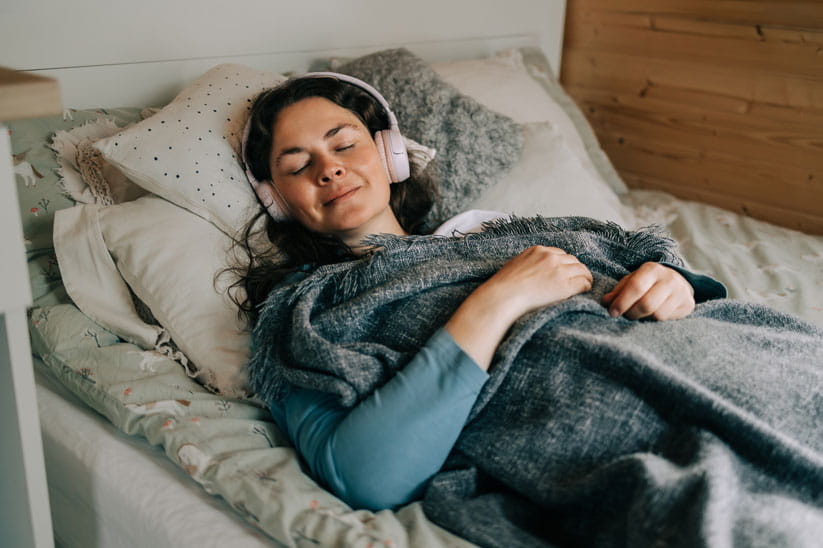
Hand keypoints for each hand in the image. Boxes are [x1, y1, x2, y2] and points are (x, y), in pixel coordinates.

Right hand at [478, 246, 593, 320]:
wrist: (504, 296)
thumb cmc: (504, 286)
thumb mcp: (516, 265)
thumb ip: (528, 264)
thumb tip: (533, 273)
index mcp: (538, 250)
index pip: (559, 253)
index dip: (564, 262)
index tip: (565, 270)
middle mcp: (550, 257)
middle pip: (572, 260)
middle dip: (575, 268)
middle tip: (579, 277)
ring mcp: (559, 270)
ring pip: (581, 270)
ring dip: (584, 276)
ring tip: (586, 283)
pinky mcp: (565, 285)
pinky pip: (583, 282)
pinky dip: (586, 285)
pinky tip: (585, 290)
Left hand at [602, 262, 694, 320]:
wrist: (676, 282)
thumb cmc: (647, 283)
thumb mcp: (631, 281)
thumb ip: (617, 291)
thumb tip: (605, 301)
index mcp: (651, 269)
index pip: (636, 287)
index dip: (622, 302)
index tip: (612, 313)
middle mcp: (668, 278)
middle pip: (647, 304)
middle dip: (631, 313)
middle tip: (625, 316)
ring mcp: (681, 291)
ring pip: (657, 315)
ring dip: (643, 318)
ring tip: (638, 315)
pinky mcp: (688, 304)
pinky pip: (667, 320)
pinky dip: (654, 321)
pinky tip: (650, 316)